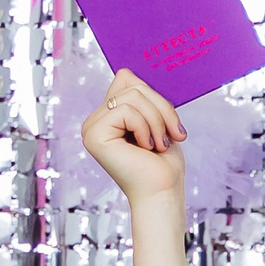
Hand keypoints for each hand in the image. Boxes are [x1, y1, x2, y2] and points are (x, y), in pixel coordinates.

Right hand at [82, 69, 185, 205]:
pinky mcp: (94, 135)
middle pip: (131, 84)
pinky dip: (145, 127)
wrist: (163, 195)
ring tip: (159, 144)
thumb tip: (128, 70)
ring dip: (156, 120)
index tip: (171, 126)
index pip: (127, 79)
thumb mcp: (157, 122)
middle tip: (172, 136)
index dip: (154, 96)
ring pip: (132, 96)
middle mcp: (95, 121)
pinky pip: (126, 110)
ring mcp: (92, 128)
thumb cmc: (164, 166)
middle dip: (161, 108)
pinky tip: (146, 148)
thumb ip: (142, 97)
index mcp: (108, 117)